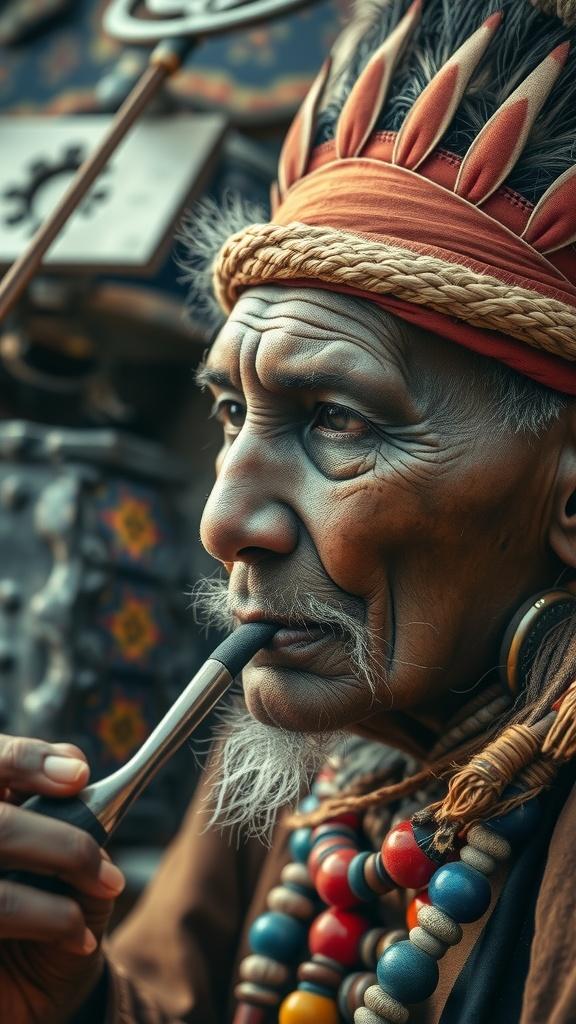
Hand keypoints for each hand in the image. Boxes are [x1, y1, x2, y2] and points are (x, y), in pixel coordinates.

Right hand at [0, 735, 125, 1023]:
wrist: (35, 985)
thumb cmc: (50, 902)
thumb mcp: (64, 851)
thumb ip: (67, 811)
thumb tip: (74, 774)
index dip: (28, 760)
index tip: (79, 776)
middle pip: (1, 823)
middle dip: (62, 844)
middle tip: (107, 873)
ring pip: (1, 860)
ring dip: (62, 885)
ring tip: (102, 899)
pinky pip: (1, 911)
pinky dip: (50, 921)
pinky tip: (79, 936)